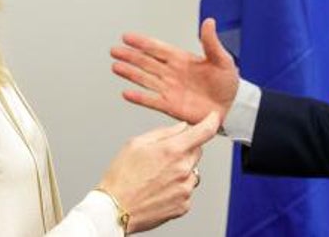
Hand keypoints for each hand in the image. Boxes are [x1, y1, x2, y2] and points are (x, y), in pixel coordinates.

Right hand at [98, 111, 219, 233]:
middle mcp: (183, 169)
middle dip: (185, 150)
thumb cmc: (121, 177)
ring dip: (182, 171)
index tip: (213, 118)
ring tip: (158, 177)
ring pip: (192, 172)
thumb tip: (181, 127)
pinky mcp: (184, 205)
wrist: (115, 209)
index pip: (204, 132)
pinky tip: (160, 189)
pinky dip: (178, 188)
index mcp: (172, 150)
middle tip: (163, 158)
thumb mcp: (135, 144)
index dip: (211, 122)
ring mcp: (185, 188)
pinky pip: (187, 190)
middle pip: (197, 151)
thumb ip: (163, 133)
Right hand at [111, 18, 240, 124]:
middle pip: (146, 62)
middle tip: (115, 50)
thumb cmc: (227, 83)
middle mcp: (172, 73)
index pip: (158, 48)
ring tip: (116, 67)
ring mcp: (170, 89)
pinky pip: (152, 100)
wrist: (232, 107)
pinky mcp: (171, 106)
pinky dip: (139, 98)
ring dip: (131, 73)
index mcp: (182, 59)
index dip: (143, 42)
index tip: (128, 37)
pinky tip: (127, 93)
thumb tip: (208, 22)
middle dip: (130, 56)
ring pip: (145, 79)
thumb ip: (211, 42)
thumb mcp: (222, 59)